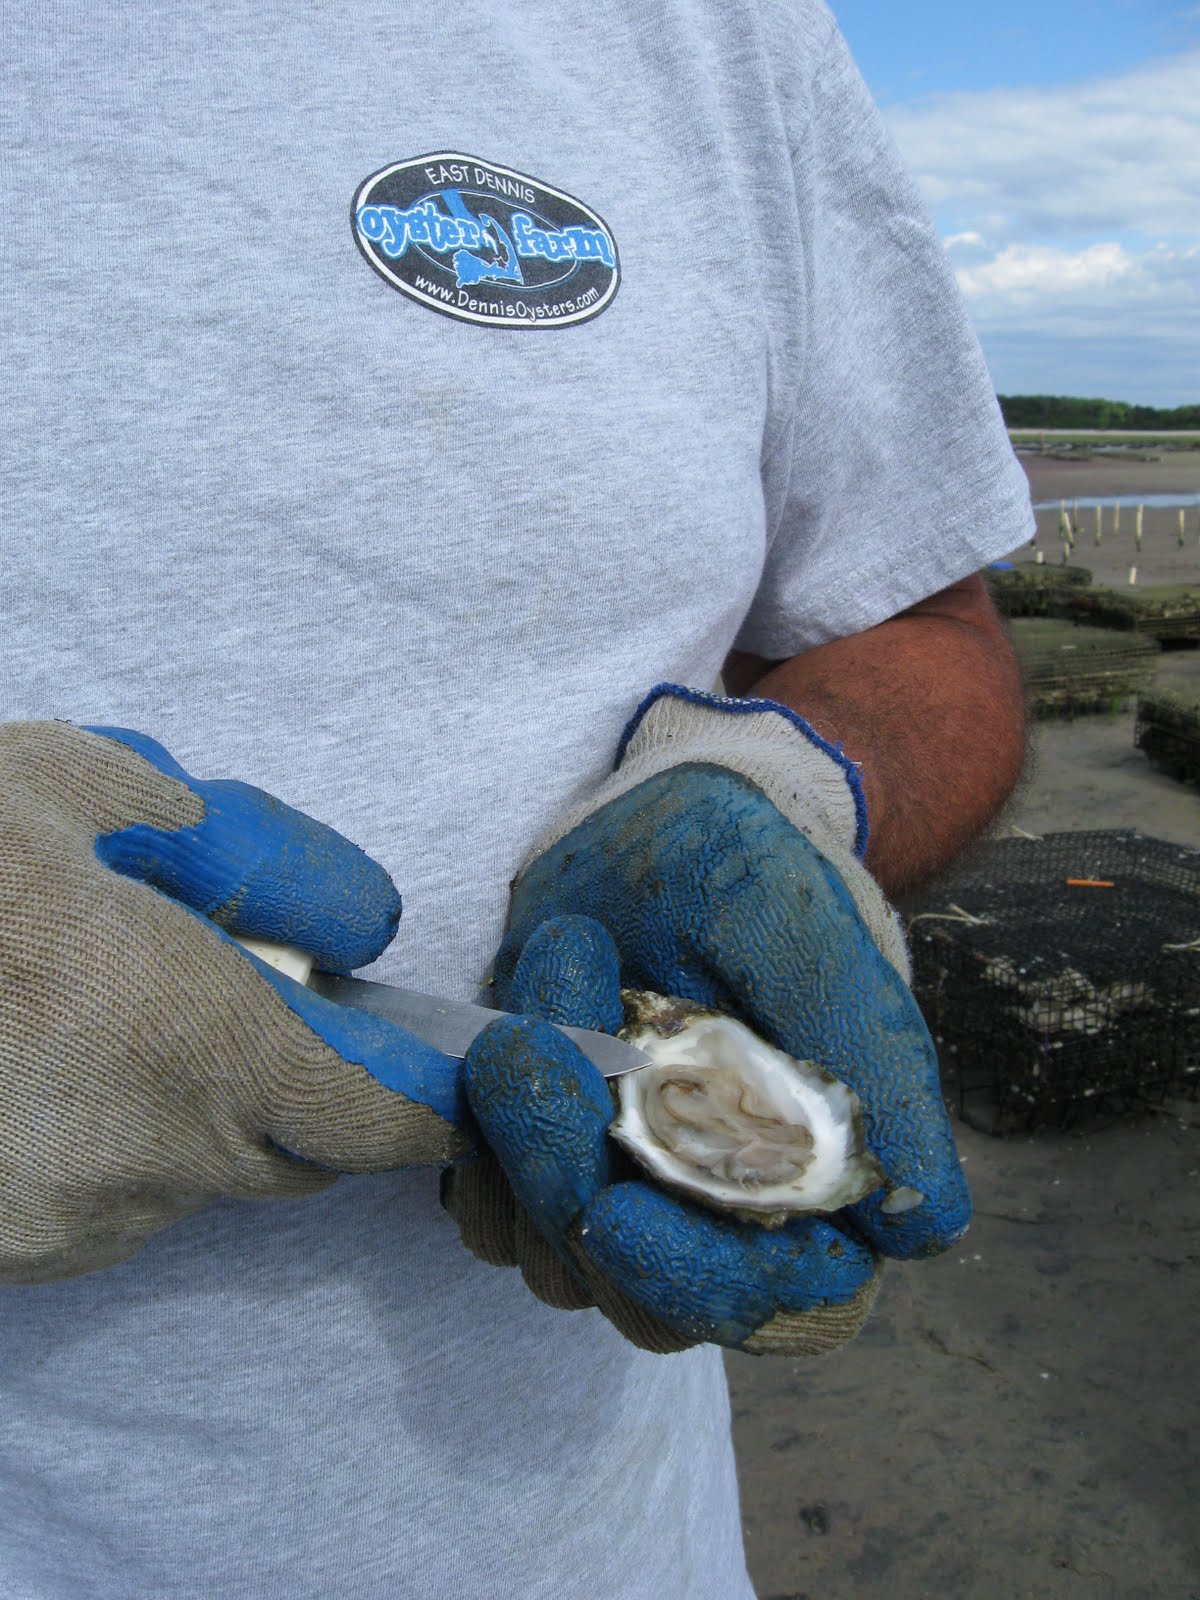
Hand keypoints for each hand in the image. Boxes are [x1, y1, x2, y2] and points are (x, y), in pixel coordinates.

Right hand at [0, 722, 467, 1283]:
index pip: (386, 1118)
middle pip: (302, 1153)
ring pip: (196, 1177)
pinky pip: (106, 1202)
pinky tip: (25, 1064)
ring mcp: (62, 1226)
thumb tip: (354, 922)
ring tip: (83, 1009)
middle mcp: (142, 1161)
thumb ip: (243, 854)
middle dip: (298, 1080)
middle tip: (222, 987)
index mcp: (188, 1042)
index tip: (432, 1053)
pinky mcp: (3, 1258)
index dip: (427, 1091)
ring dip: (188, 1107)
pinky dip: (105, 1142)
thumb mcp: (74, 790)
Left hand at [444, 759, 969, 1355]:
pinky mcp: (546, 1167)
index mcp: (819, 1180)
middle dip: (566, 1186)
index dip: (697, 1281)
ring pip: (551, 1263)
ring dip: (518, 1139)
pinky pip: (488, 1214)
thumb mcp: (813, 935)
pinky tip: (504, 1024)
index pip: (779, 1303)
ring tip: (549, 971)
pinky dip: (475, 1140)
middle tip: (526, 1047)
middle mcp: (722, 1211)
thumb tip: (921, 1227)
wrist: (657, 820)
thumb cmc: (753, 868)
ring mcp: (628, 1194)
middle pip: (641, 1301)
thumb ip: (872, 1065)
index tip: (612, 1207)